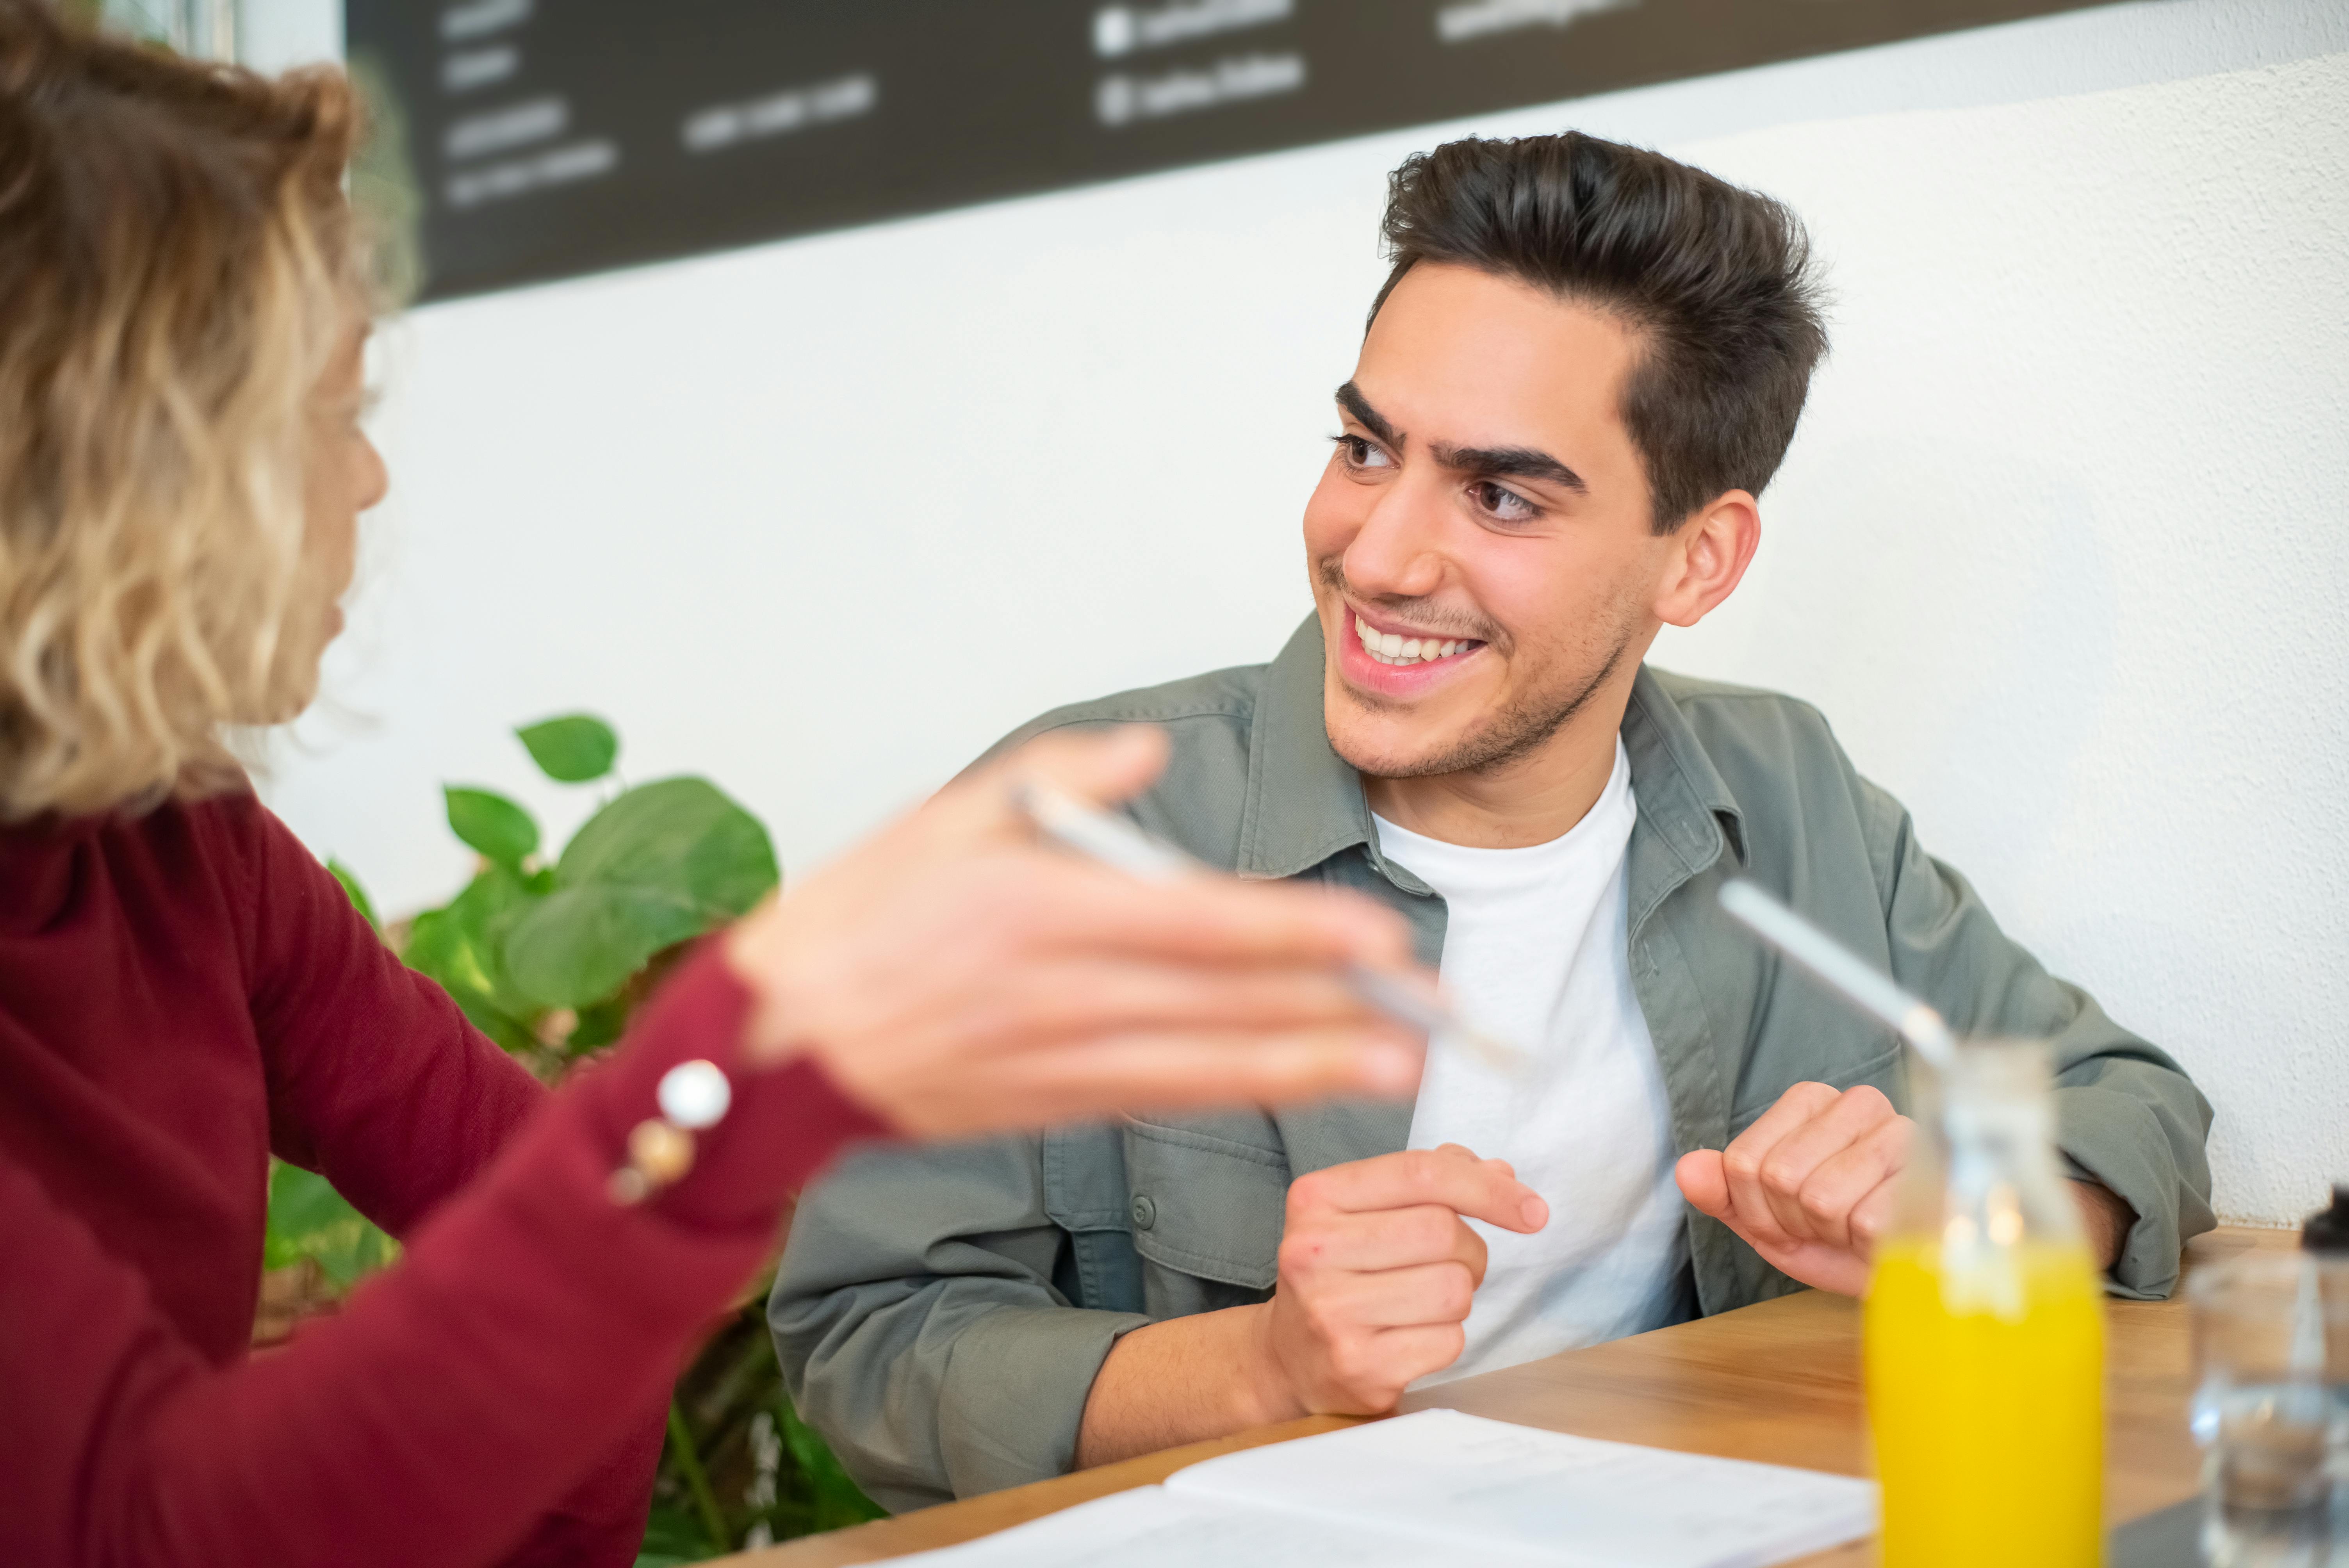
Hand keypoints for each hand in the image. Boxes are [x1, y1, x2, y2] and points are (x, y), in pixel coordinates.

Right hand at [722, 726, 1425, 1136]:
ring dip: (1303, 1066)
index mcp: (1037, 904)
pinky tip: (1288, 1088)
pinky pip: (1156, 1099)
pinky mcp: (1043, 1104)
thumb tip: (1150, 750)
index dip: (1294, 936)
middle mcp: (1057, 988)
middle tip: (1426, 1013)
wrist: (774, 1045)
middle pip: (1220, 1001)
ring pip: (1204, 1064)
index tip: (1375, 939)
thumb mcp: (946, 813)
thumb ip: (1060, 777)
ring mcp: (1052, 1057)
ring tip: (1390, 1068)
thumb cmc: (855, 918)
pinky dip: (1230, 1094)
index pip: (1197, 922)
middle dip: (1331, 1008)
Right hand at [1251, 1145, 1547, 1416]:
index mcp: (1315, 1198)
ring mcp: (1331, 1313)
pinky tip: (1411, 1336)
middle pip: (1443, 1231)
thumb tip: (1502, 1174)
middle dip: (1470, 1250)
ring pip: (1453, 1289)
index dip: (1489, 1188)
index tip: (1532, 1209)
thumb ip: (1430, 1183)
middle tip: (1453, 1265)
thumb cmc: (1340, 1271)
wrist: (1288, 1356)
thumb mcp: (1366, 1211)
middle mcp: (1313, 1251)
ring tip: (1424, 1302)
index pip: (1422, 1173)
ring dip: (1459, 1295)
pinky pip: (1448, 1341)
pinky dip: (1446, 1338)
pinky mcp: (1358, 1366)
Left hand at [1674, 1082, 1908, 1295]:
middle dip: (1792, 1221)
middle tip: (1823, 1227)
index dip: (1755, 1209)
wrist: (1905, 1275)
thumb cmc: (1836, 1238)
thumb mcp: (1766, 1219)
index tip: (1785, 1218)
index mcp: (1810, 1100)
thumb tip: (1687, 1170)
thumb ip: (1722, 1192)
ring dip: (1830, 1233)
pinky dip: (1867, 1244)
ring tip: (1852, 1228)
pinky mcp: (1931, 1176)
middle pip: (1779, 1176)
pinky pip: (1865, 1221)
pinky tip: (1884, 1236)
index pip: (1743, 1161)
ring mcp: (1900, 1135)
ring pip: (1821, 1198)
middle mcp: (1857, 1103)